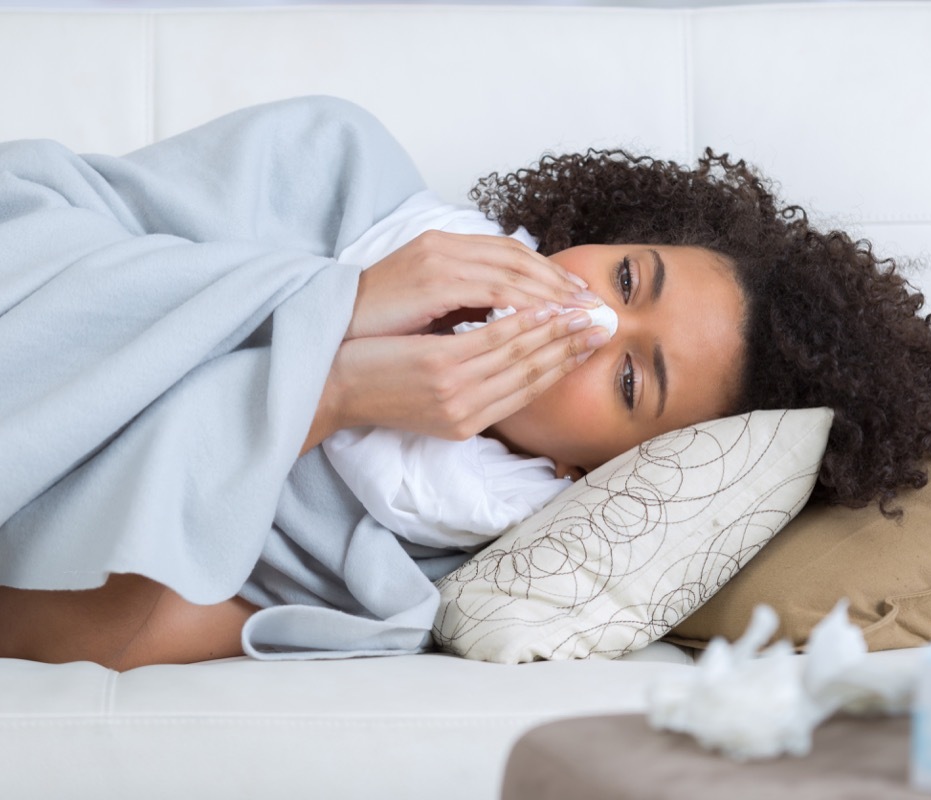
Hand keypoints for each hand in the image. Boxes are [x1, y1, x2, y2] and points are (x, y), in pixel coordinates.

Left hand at [300, 307, 609, 451]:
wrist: (326, 391)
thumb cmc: (373, 382)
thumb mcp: (427, 392)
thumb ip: (466, 376)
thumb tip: (495, 343)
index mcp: (470, 418)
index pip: (529, 388)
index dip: (565, 362)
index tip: (591, 339)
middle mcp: (470, 410)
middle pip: (535, 375)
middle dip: (573, 345)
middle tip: (604, 322)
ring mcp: (457, 391)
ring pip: (523, 359)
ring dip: (559, 332)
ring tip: (585, 310)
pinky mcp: (441, 371)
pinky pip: (494, 344)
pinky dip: (524, 325)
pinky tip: (546, 311)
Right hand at [344, 230, 596, 338]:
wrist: (330, 338)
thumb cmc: (377, 332)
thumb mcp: (429, 312)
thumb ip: (465, 307)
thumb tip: (507, 321)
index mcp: (444, 248)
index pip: (509, 253)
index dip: (547, 272)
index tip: (576, 296)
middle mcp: (444, 245)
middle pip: (518, 257)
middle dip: (558, 281)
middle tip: (592, 304)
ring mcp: (439, 258)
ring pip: (512, 270)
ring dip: (551, 292)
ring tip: (579, 314)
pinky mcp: (434, 278)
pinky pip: (493, 287)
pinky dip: (524, 301)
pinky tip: (547, 319)